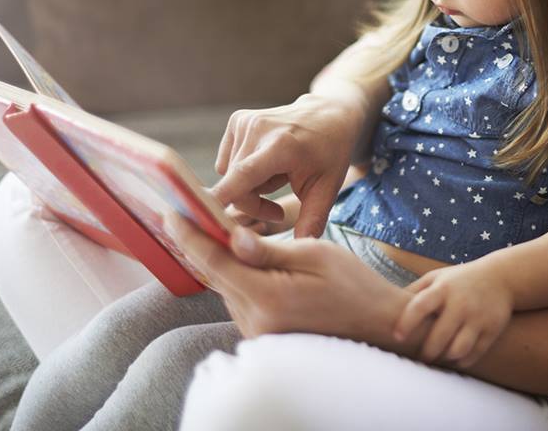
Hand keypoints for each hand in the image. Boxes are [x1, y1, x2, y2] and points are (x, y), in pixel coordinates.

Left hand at [165, 212, 419, 346]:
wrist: (376, 323)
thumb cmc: (353, 283)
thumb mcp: (315, 253)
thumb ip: (268, 249)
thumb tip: (231, 237)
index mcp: (268, 296)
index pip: (216, 262)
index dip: (190, 236)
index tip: (171, 212)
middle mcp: (256, 321)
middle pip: (217, 275)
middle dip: (204, 244)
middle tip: (193, 212)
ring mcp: (258, 332)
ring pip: (226, 288)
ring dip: (223, 261)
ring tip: (221, 231)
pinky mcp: (263, 335)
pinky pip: (240, 301)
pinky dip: (238, 278)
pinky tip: (245, 260)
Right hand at [212, 93, 364, 237]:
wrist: (329, 116)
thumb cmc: (330, 153)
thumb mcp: (327, 188)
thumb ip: (312, 220)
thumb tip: (300, 250)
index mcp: (281, 146)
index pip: (240, 177)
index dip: (219, 201)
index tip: (204, 222)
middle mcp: (258, 130)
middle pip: (235, 186)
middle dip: (253, 205)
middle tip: (277, 209)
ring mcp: (245, 122)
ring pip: (229, 176)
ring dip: (248, 188)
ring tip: (277, 180)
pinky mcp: (237, 120)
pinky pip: (226, 162)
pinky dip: (243, 171)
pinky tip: (266, 165)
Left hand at [393, 263, 513, 367]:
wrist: (502, 277)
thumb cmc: (460, 280)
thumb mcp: (437, 277)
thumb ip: (414, 291)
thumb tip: (386, 306)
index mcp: (443, 288)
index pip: (420, 305)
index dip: (406, 323)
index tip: (397, 337)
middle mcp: (461, 303)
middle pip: (439, 336)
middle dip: (426, 352)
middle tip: (420, 357)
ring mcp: (478, 317)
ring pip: (457, 349)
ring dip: (444, 358)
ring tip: (438, 357)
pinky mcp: (492, 329)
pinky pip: (474, 354)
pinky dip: (461, 361)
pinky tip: (454, 357)